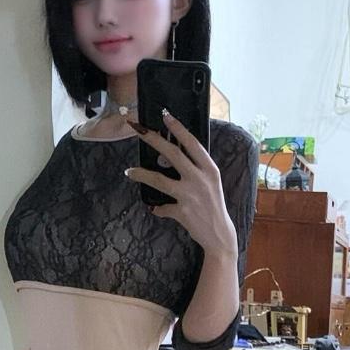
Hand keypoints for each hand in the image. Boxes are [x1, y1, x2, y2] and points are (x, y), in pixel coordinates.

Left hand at [125, 110, 237, 255]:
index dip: (178, 128)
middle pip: (172, 154)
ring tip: (130, 171)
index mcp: (210, 169)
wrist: (219, 234)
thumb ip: (196, 168)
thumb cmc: (213, 205)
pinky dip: (157, 208)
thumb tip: (172, 154)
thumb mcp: (211, 182)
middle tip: (138, 130)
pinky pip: (162, 207)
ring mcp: (190, 195)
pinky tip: (154, 208)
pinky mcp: (182, 212)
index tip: (165, 115)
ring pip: (159, 180)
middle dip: (153, 139)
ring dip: (142, 174)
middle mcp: (200, 179)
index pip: (192, 143)